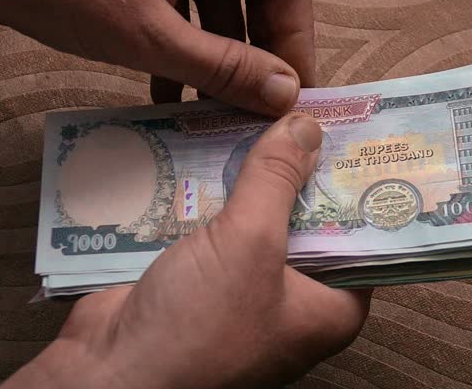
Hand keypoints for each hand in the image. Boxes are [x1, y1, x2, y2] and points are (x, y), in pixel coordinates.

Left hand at [0, 0, 314, 114]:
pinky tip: (172, 94)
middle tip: (261, 107)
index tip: (295, 91)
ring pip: (218, 3)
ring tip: (217, 112)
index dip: (295, 37)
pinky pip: (182, 5)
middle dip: (255, 53)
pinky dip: (182, 47)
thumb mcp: (147, 31)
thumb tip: (285, 95)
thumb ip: (223, 66)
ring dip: (217, 59)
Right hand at [3, 115, 370, 388]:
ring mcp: (246, 287)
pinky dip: (211, 190)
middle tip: (303, 109)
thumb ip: (278, 180)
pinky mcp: (202, 277)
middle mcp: (295, 299)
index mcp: (330, 307)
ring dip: (251, 174)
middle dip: (299, 169)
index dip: (357, 184)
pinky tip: (209, 143)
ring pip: (258, 217)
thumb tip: (306, 125)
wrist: (109, 375)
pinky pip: (216, 223)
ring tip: (257, 112)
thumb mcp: (251, 244)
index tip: (356, 132)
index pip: (362, 235)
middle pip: (308, 219)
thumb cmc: (199, 326)